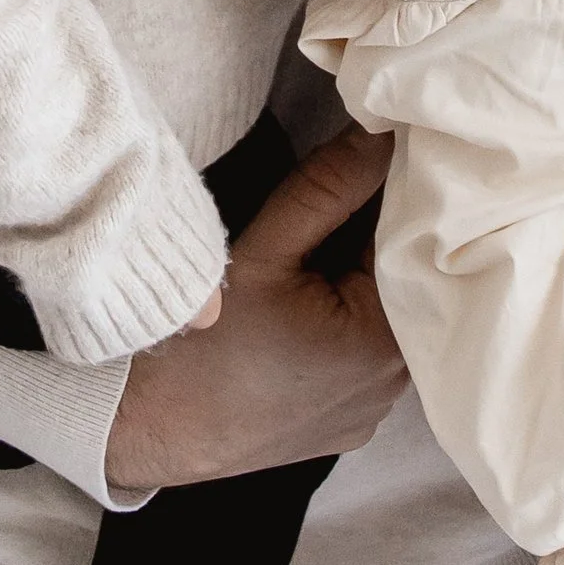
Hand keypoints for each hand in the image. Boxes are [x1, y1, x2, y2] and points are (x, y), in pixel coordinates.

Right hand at [105, 128, 404, 493]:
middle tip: (337, 203)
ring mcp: (377, 407)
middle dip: (378, 238)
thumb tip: (383, 134)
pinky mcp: (355, 421)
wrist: (150, 430)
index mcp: (389, 338)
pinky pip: (368, 357)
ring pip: (385, 318)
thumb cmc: (204, 345)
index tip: (375, 162)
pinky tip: (312, 310)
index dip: (394, 195)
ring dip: (363, 283)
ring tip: (319, 256)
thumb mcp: (265, 251)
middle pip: (401, 282)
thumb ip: (330, 186)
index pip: (413, 241)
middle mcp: (400, 382)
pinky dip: (350, 327)